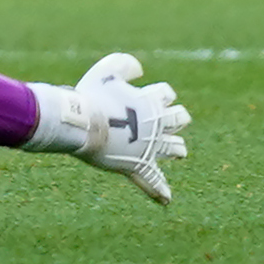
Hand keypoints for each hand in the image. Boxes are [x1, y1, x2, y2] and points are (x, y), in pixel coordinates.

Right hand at [26, 53, 187, 203]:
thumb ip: (124, 64)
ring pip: (173, 148)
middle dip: (178, 118)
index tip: (156, 95)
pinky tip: (167, 199)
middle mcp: (156, 124)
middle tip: (178, 120)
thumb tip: (139, 69)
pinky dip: (159, 190)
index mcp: (150, 101)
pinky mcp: (137, 166)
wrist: (84, 125)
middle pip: (178, 119)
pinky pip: (151, 181)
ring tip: (179, 152)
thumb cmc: (92, 96)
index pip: (166, 94)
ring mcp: (149, 147)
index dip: (162, 93)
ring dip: (177, 149)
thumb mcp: (107, 71)